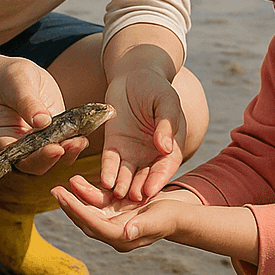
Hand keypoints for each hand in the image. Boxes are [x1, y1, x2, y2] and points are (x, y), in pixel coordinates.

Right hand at [0, 57, 86, 174]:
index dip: (37, 157)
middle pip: (38, 162)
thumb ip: (28, 103)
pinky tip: (85, 134)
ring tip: (82, 141)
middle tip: (73, 145)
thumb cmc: (10, 78)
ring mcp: (39, 141)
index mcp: (3, 138)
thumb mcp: (17, 85)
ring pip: (54, 156)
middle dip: (56, 157)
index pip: (18, 156)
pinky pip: (65, 142)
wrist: (18, 74)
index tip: (55, 148)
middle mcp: (20, 145)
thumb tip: (43, 122)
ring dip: (69, 152)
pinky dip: (76, 141)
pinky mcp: (55, 133)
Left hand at [52, 175, 184, 251]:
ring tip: (60, 186)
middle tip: (54, 191)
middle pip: (86, 220)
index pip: (93, 225)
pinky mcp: (116, 213)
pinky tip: (77, 184)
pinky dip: (87, 195)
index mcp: (122, 238)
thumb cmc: (172, 217)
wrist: (180, 215)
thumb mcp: (159, 219)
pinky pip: (97, 204)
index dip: (77, 210)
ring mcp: (114, 223)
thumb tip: (126, 233)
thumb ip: (143, 227)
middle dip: (69, 206)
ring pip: (88, 212)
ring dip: (75, 200)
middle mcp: (114, 233)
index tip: (63, 197)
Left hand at [102, 69, 184, 200]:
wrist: (133, 75)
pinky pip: (110, 162)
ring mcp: (132, 152)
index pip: (165, 166)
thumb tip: (166, 146)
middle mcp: (151, 155)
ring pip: (127, 174)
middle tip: (132, 199)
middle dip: (139, 189)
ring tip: (116, 193)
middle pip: (146, 177)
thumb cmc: (156, 87)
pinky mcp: (114, 146)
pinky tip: (104, 180)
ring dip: (122, 185)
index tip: (151, 191)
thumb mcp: (166, 102)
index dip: (158, 179)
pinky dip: (108, 172)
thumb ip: (167, 123)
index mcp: (170, 147)